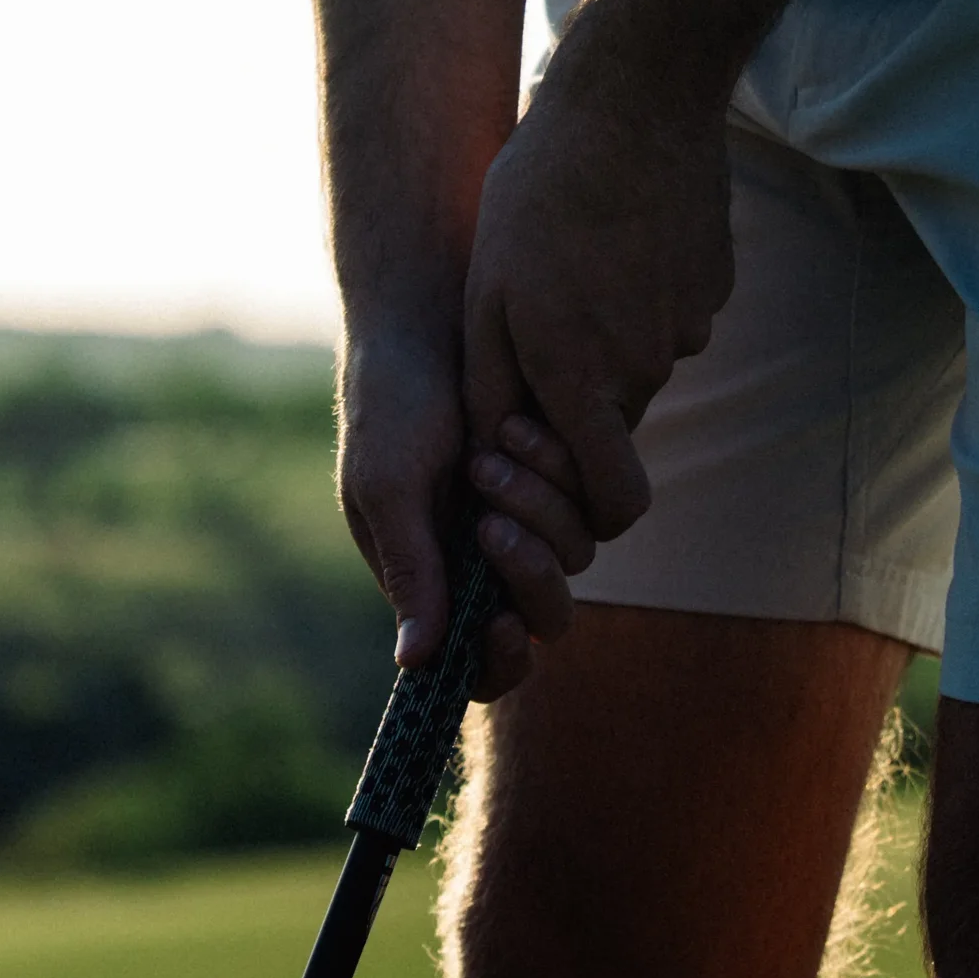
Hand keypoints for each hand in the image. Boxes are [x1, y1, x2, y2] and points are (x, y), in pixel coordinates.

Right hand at [336, 309, 579, 696]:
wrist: (424, 310)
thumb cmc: (389, 400)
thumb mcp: (387, 486)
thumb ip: (411, 571)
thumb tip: (413, 665)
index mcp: (430, 582)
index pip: (475, 666)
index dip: (496, 663)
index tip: (500, 624)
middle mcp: (482, 561)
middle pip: (541, 621)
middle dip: (528, 574)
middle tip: (492, 519)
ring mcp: (523, 517)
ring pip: (572, 559)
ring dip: (537, 508)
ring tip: (491, 447)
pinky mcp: (557, 476)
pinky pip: (591, 504)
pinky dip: (560, 473)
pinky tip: (518, 425)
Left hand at [462, 43, 735, 541]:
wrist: (635, 98)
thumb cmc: (539, 190)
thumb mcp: (485, 292)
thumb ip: (493, 387)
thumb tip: (501, 450)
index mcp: (586, 377)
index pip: (612, 505)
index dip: (572, 498)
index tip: (521, 439)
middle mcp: (649, 366)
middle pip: (615, 428)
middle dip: (573, 404)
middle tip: (530, 328)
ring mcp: (690, 325)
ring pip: (641, 368)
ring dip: (602, 339)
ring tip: (567, 260)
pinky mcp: (714, 286)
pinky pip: (669, 318)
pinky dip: (637, 296)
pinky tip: (610, 234)